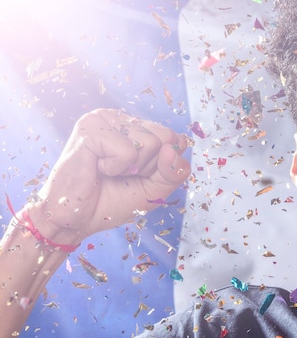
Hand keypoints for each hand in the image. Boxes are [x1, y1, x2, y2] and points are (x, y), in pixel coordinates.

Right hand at [24, 108, 190, 245]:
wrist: (76, 219)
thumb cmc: (112, 201)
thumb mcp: (155, 189)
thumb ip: (175, 171)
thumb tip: (178, 145)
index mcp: (135, 126)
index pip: (174, 138)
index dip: (161, 165)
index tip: (135, 174)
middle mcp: (120, 117)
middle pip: (165, 138)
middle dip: (148, 166)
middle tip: (120, 174)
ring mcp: (104, 119)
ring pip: (150, 143)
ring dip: (130, 168)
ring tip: (106, 171)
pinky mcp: (90, 128)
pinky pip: (127, 152)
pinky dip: (115, 168)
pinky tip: (96, 168)